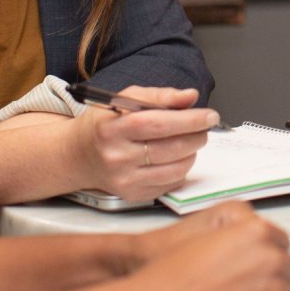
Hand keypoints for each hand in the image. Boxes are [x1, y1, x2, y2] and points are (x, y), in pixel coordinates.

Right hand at [71, 86, 216, 201]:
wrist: (79, 156)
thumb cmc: (105, 124)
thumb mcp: (125, 99)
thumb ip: (159, 95)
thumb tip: (190, 97)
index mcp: (112, 129)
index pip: (157, 124)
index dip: (188, 120)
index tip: (209, 115)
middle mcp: (117, 157)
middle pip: (170, 148)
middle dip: (197, 136)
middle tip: (205, 127)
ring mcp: (125, 180)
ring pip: (175, 169)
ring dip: (193, 153)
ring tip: (191, 141)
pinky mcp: (133, 194)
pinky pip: (170, 183)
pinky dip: (182, 169)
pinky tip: (177, 157)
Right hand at [130, 204, 289, 290]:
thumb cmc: (169, 278)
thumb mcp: (207, 239)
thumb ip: (247, 240)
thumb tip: (276, 252)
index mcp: (257, 232)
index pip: (280, 242)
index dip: (260, 256)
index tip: (244, 267)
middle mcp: (273, 260)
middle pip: (287, 268)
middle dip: (267, 278)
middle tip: (234, 289)